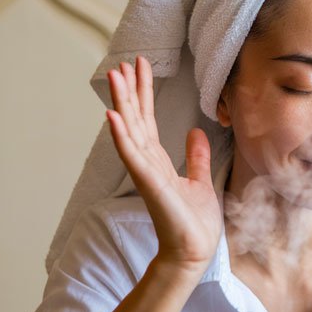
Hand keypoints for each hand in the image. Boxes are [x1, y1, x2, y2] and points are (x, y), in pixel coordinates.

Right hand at [106, 56, 221, 273]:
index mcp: (159, 161)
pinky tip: (111, 116)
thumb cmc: (194, 222)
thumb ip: (196, 157)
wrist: (195, 250)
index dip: (144, 93)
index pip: (148, 120)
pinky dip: (121, 136)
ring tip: (113, 75)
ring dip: (120, 103)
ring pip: (130, 131)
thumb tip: (194, 132)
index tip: (139, 67)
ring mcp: (146, 173)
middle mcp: (148, 163)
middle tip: (123, 61)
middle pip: (135, 119)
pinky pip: (132, 156)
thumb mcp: (200, 181)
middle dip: (130, 90)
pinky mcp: (149, 185)